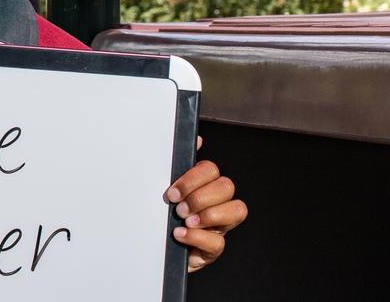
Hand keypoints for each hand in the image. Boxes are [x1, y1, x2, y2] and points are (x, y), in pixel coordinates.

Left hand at [166, 138, 246, 271]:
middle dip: (200, 196)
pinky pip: (218, 242)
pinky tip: (179, 235)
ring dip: (207, 214)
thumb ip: (177, 166)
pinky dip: (197, 237)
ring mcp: (219, 226)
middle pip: (226, 186)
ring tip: (183, 220)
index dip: (193, 178)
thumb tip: (197, 140)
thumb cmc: (161, 216)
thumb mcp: (165, 190)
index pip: (211, 170)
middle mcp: (217, 203)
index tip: (172, 192)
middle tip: (178, 208)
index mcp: (204, 186)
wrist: (152, 247)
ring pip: (237, 210)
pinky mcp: (213, 249)